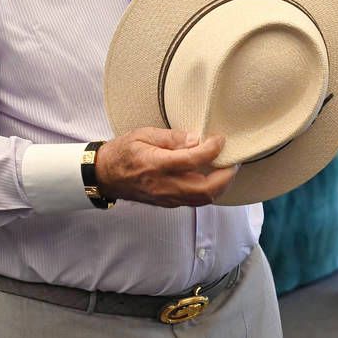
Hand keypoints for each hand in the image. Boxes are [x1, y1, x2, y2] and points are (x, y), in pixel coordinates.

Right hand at [95, 129, 237, 207]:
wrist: (104, 175)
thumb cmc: (123, 151)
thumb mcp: (144, 134)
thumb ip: (172, 138)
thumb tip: (197, 139)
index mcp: (156, 165)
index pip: (192, 161)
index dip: (212, 150)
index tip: (220, 140)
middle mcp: (163, 185)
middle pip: (205, 190)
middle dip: (226, 177)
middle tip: (233, 162)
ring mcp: (166, 198)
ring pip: (202, 200)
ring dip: (220, 186)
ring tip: (226, 170)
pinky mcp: (167, 203)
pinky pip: (194, 201)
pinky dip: (208, 191)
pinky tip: (211, 177)